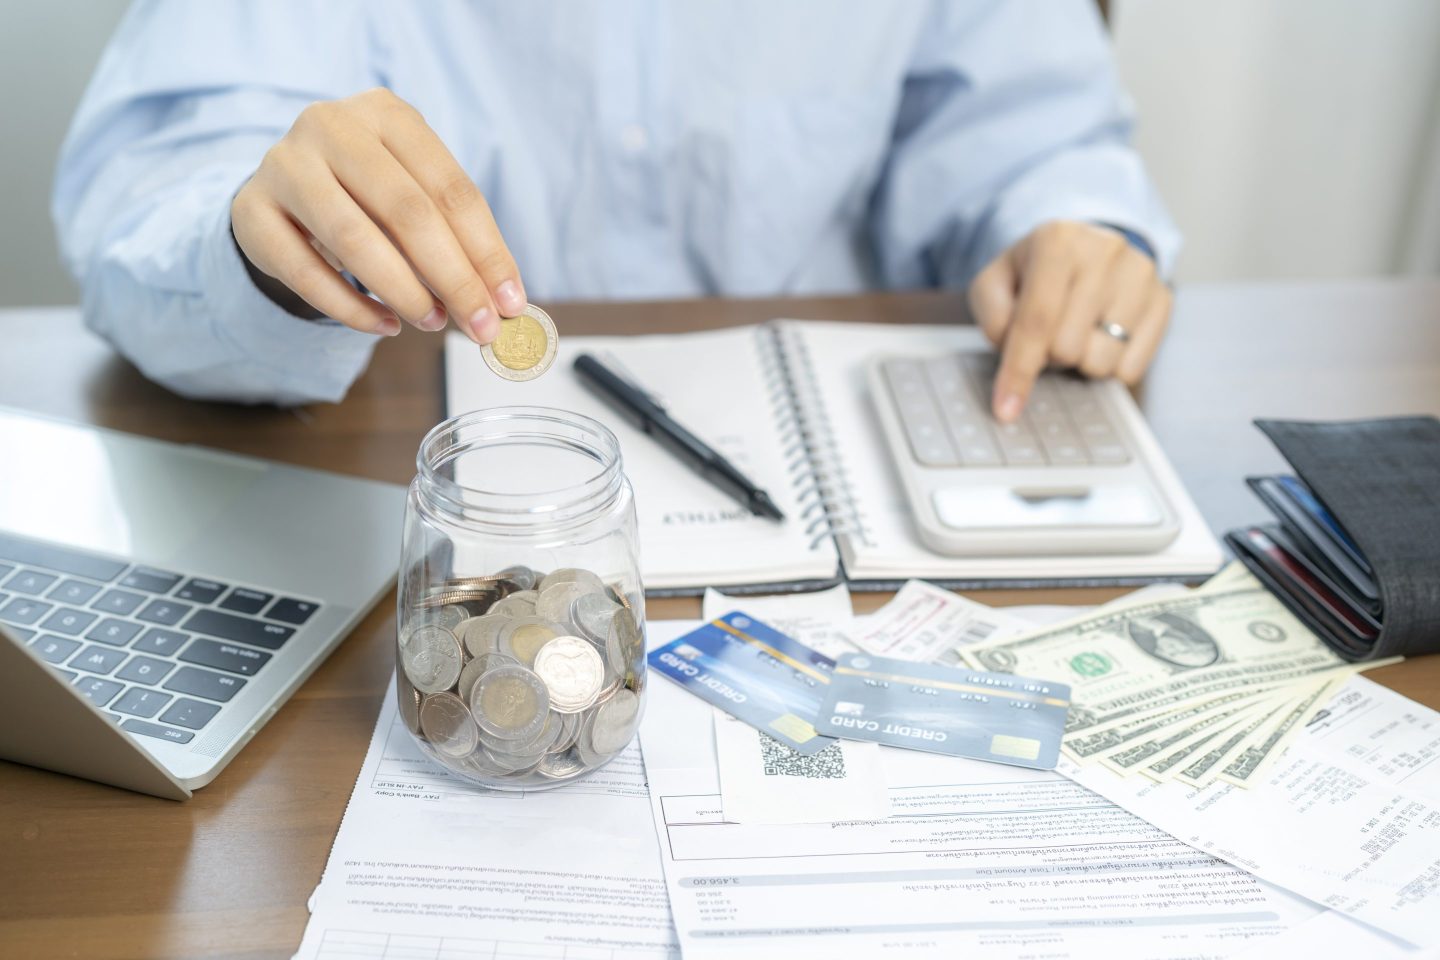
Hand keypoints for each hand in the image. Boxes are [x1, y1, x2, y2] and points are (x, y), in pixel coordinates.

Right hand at [231, 88, 523, 341]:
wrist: (283, 190)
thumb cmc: (367, 194)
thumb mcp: (414, 197)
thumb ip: (457, 239)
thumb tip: (502, 300)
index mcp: (387, 114)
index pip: (451, 188)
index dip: (486, 251)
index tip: (510, 302)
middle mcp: (331, 127)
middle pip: (407, 211)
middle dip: (453, 278)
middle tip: (480, 326)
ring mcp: (284, 165)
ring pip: (354, 239)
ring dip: (403, 292)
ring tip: (433, 323)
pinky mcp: (251, 211)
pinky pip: (305, 271)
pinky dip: (351, 307)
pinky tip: (384, 325)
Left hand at [968, 221, 1172, 421]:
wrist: (1084, 248)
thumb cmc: (1032, 273)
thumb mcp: (994, 284)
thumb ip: (993, 319)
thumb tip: (1015, 358)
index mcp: (1056, 242)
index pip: (1036, 320)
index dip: (1019, 371)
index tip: (1005, 411)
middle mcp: (1104, 251)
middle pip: (1067, 347)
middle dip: (1048, 356)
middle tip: (1047, 335)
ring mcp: (1141, 274)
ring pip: (1101, 362)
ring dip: (1079, 362)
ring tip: (1076, 332)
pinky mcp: (1163, 299)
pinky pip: (1131, 368)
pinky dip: (1108, 366)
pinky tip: (1101, 338)